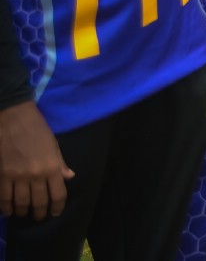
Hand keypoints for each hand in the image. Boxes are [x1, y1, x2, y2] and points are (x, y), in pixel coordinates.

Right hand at [0, 101, 72, 219]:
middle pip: (39, 202)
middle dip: (40, 213)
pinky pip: (3, 197)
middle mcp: (36, 175)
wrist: (14, 119)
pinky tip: (7, 211)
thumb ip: (60, 164)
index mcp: (52, 167)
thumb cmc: (37, 130)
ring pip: (20, 203)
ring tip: (24, 214)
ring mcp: (17, 176)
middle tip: (39, 217)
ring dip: (22, 212)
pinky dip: (5, 207)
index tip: (55, 212)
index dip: (57, 207)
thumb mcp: (54, 146)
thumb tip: (69, 177)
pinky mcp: (2, 175)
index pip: (58, 194)